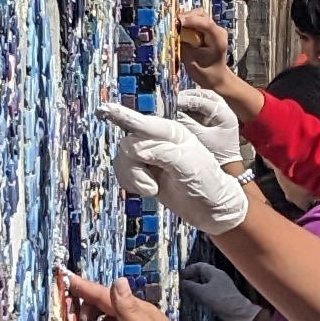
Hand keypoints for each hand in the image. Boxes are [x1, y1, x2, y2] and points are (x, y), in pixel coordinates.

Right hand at [97, 99, 249, 232]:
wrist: (212, 210)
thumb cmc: (208, 185)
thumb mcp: (190, 166)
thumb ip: (163, 153)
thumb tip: (135, 149)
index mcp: (173, 132)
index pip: (144, 124)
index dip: (125, 117)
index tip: (106, 110)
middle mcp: (159, 140)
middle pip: (128, 144)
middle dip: (136, 167)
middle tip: (153, 185)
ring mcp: (151, 156)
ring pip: (123, 159)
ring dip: (134, 178)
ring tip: (153, 189)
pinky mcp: (144, 172)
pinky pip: (123, 172)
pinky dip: (130, 183)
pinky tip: (148, 191)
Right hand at [169, 85, 246, 171]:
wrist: (227, 166)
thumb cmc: (216, 154)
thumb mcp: (200, 137)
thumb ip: (188, 122)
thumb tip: (175, 112)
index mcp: (226, 115)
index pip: (206, 101)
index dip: (189, 100)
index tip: (175, 101)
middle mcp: (227, 112)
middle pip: (208, 96)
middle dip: (192, 96)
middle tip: (177, 97)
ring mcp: (223, 114)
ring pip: (207, 99)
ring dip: (193, 99)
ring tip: (180, 101)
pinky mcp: (218, 119)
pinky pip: (206, 107)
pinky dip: (195, 106)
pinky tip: (185, 107)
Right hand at [172, 9, 237, 82]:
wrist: (217, 77)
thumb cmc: (206, 73)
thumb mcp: (192, 61)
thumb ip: (185, 45)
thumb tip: (176, 32)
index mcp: (218, 39)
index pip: (206, 23)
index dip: (191, 20)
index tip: (177, 22)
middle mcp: (218, 31)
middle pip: (201, 15)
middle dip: (187, 17)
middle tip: (174, 25)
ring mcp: (215, 29)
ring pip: (199, 15)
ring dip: (186, 19)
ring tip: (177, 27)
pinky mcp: (209, 30)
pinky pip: (198, 20)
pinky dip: (188, 22)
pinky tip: (182, 29)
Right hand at [183, 262, 263, 320]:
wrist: (238, 314)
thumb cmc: (220, 300)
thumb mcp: (202, 293)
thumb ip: (191, 287)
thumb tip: (182, 282)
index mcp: (215, 273)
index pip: (199, 266)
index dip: (189, 270)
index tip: (179, 277)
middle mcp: (218, 277)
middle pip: (202, 274)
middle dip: (191, 278)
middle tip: (181, 285)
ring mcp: (221, 287)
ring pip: (205, 283)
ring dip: (196, 287)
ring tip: (186, 292)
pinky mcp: (222, 296)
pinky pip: (209, 291)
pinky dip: (202, 293)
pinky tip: (197, 300)